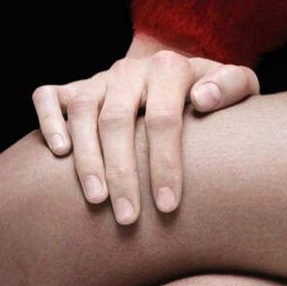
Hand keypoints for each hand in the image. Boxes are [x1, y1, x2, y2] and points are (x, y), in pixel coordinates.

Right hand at [32, 35, 259, 223]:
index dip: (165, 163)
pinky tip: (58, 154)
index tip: (169, 205)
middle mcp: (130, 69)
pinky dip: (49, 122)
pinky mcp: (72, 88)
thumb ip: (233, 87)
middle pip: (117, 120)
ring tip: (96, 200)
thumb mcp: (237, 87)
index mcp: (170, 67)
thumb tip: (203, 99)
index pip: (164, 118)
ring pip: (82, 111)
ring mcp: (98, 78)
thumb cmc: (211, 97)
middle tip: (129, 218)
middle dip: (122, 172)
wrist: (178, 76)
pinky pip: (49, 97)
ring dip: (86, 158)